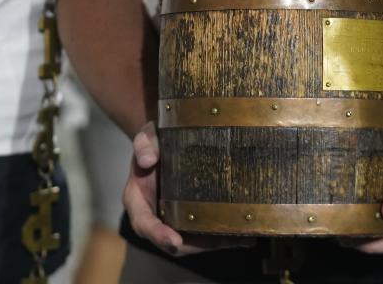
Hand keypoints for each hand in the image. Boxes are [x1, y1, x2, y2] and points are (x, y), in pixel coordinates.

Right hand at [123, 121, 253, 255]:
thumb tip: (147, 160)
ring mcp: (173, 220)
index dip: (158, 234)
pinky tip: (244, 236)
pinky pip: (203, 234)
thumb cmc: (154, 143)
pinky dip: (222, 237)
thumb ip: (145, 143)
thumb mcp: (148, 136)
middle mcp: (155, 216)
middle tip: (219, 241)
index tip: (174, 241)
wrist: (166, 144)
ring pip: (191, 241)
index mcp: (138, 201)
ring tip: (239, 239)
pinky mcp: (189, 219)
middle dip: (195, 245)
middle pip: (171, 241)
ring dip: (213, 243)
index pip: (144, 223)